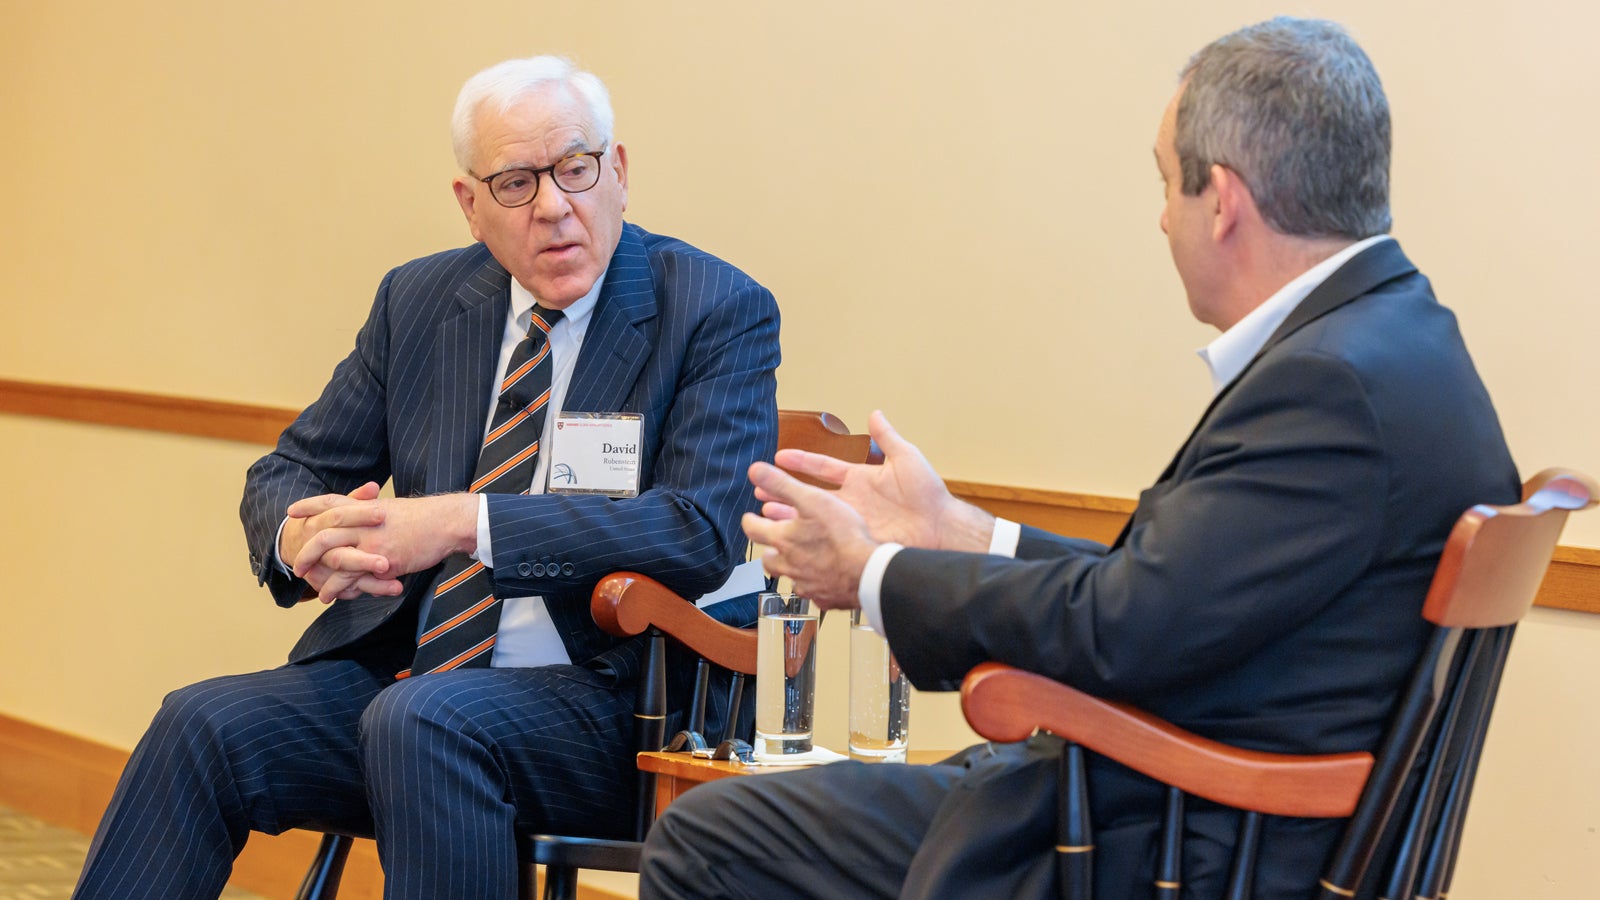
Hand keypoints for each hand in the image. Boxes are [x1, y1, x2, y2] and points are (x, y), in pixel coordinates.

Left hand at [289, 493, 478, 601]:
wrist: (446, 523)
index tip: (292, 511)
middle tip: (296, 563)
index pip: (331, 502)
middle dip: (306, 548)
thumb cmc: (426, 518)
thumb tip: (368, 512)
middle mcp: (364, 522)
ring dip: (317, 571)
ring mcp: (371, 541)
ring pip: (332, 556)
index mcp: (367, 508)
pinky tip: (329, 596)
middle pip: (324, 532)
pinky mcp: (380, 561)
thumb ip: (376, 512)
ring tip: (308, 585)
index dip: (310, 506)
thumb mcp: (395, 509)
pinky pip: (351, 576)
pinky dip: (336, 587)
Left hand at [741, 461, 877, 608]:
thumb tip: (755, 470)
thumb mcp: (812, 500)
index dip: (750, 521)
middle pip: (769, 560)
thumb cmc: (842, 536)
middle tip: (774, 543)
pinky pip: (814, 593)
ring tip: (800, 560)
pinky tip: (825, 579)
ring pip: (791, 578)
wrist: (867, 572)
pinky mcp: (825, 598)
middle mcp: (790, 565)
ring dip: (792, 568)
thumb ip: (782, 485)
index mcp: (783, 540)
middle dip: (769, 550)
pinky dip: (816, 585)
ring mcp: (807, 584)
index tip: (749, 518)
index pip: (754, 530)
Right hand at [761, 411, 994, 551]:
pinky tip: (789, 537)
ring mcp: (851, 521)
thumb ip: (888, 436)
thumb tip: (876, 413)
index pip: (823, 467)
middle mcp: (851, 501)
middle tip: (760, 487)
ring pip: (812, 517)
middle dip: (784, 490)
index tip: (780, 456)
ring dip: (788, 514)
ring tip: (765, 511)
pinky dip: (806, 538)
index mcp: (860, 479)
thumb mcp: (906, 457)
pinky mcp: (855, 539)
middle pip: (810, 494)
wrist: (940, 527)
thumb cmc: (928, 494)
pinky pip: (825, 538)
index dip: (802, 461)